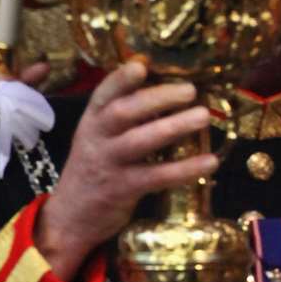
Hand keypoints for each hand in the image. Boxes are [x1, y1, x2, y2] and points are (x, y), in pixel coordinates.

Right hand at [34, 61, 215, 281]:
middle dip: (157, 98)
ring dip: (174, 127)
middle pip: (123, 112)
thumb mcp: (98, 134)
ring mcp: (109, 164)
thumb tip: (160, 78)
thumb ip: (122, 110)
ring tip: (203, 116)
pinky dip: (184, 169)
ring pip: (140, 142)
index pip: (103, 94)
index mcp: (92, 119)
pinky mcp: (123, 190)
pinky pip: (156, 177)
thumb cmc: (95, 165)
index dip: (121, 78)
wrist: (70, 217)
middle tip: (190, 90)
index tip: (141, 64)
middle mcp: (97, 138)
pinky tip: (209, 161)